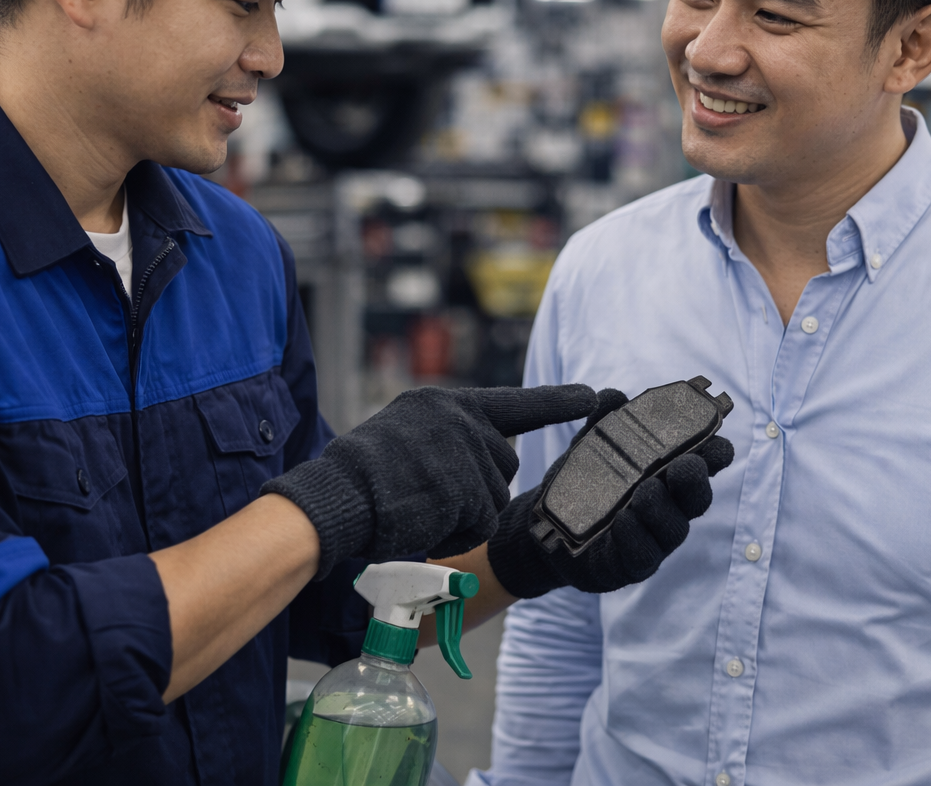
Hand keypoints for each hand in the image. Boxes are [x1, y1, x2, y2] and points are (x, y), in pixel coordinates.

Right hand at [261, 384, 596, 577]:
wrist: (336, 498)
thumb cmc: (362, 477)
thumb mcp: (408, 435)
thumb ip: (449, 438)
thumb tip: (493, 457)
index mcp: (447, 402)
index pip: (516, 403)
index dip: (558, 402)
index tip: (595, 396)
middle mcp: (463, 419)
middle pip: (505, 464)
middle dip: (478, 488)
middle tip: (426, 494)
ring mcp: (467, 451)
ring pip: (495, 497)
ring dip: (466, 514)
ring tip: (419, 506)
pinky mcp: (468, 488)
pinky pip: (482, 524)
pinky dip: (457, 533)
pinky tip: (425, 523)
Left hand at [486, 389, 734, 598]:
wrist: (549, 527)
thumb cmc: (586, 484)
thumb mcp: (590, 449)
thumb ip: (603, 423)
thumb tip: (612, 396)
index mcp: (668, 476)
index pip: (703, 464)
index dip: (716, 454)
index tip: (717, 442)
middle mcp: (669, 508)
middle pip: (697, 498)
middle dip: (696, 480)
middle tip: (686, 465)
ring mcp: (654, 539)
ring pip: (673, 527)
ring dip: (662, 508)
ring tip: (646, 492)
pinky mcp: (632, 564)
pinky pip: (643, 553)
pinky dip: (636, 535)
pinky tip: (625, 520)